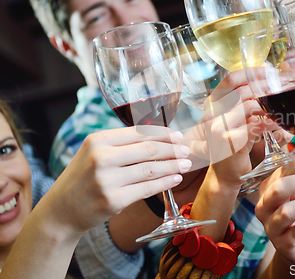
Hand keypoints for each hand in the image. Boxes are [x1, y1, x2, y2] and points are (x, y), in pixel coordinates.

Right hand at [41, 126, 190, 234]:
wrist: (61, 211)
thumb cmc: (82, 178)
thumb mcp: (93, 153)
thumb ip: (120, 144)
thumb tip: (158, 137)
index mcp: (98, 140)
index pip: (139, 132)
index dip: (163, 134)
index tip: (178, 136)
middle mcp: (101, 157)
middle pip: (149, 149)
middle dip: (173, 149)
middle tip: (187, 150)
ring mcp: (107, 180)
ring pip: (152, 169)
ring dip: (173, 166)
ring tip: (185, 164)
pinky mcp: (114, 200)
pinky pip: (148, 188)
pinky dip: (165, 183)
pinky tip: (175, 179)